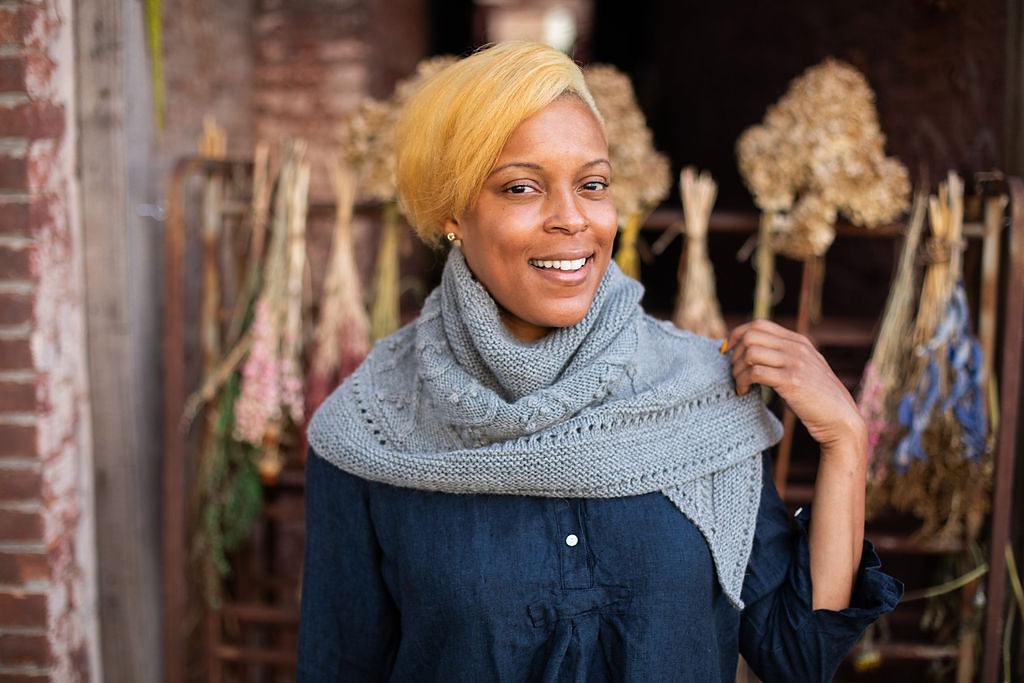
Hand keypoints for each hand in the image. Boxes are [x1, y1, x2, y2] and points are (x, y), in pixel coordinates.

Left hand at [723, 319, 866, 450]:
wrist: (841, 419)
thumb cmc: (816, 399)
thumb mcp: (802, 369)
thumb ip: (783, 358)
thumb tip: (749, 355)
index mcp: (798, 341)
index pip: (759, 324)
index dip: (737, 334)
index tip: (727, 351)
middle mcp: (797, 347)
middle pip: (750, 335)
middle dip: (734, 354)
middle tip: (734, 372)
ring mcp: (796, 363)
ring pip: (750, 352)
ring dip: (737, 370)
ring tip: (739, 384)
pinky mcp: (792, 381)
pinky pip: (756, 372)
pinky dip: (744, 382)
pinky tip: (744, 392)